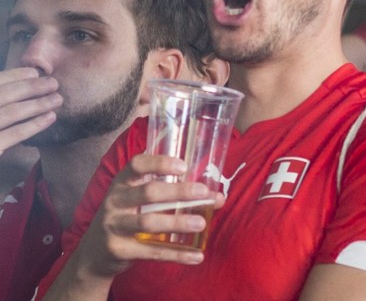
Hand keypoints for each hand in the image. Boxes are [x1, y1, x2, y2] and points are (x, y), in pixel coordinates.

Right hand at [0, 68, 60, 155]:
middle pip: (2, 94)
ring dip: (37, 104)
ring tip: (57, 99)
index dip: (13, 76)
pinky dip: (33, 125)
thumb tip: (16, 84)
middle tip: (54, 83)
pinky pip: (12, 135)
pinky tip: (50, 118)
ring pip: (10, 113)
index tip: (34, 73)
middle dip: (30, 87)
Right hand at [71, 154, 219, 278]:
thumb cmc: (127, 217)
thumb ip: (174, 196)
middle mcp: (114, 202)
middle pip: (148, 193)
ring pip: (148, 222)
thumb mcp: (141, 202)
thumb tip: (217, 197)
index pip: (136, 165)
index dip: (159, 163)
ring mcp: (113, 227)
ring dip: (177, 222)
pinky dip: (176, 255)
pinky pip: (151, 252)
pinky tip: (196, 256)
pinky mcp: (118, 250)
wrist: (94, 253)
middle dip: (178, 192)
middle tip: (203, 193)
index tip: (183, 166)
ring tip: (201, 223)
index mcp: (122, 184)